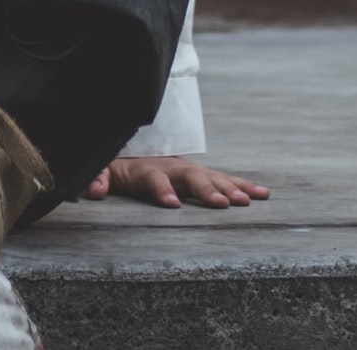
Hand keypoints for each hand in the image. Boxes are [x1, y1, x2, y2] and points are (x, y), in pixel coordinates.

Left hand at [84, 156, 270, 209]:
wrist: (132, 151)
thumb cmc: (117, 168)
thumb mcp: (103, 171)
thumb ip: (98, 178)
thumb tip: (93, 189)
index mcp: (144, 170)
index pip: (153, 178)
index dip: (162, 190)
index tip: (171, 204)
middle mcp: (171, 167)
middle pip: (189, 176)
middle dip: (205, 189)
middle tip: (221, 203)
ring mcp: (189, 170)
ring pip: (211, 176)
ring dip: (229, 188)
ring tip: (246, 201)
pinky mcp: (202, 175)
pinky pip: (225, 179)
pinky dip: (243, 185)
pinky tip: (263, 194)